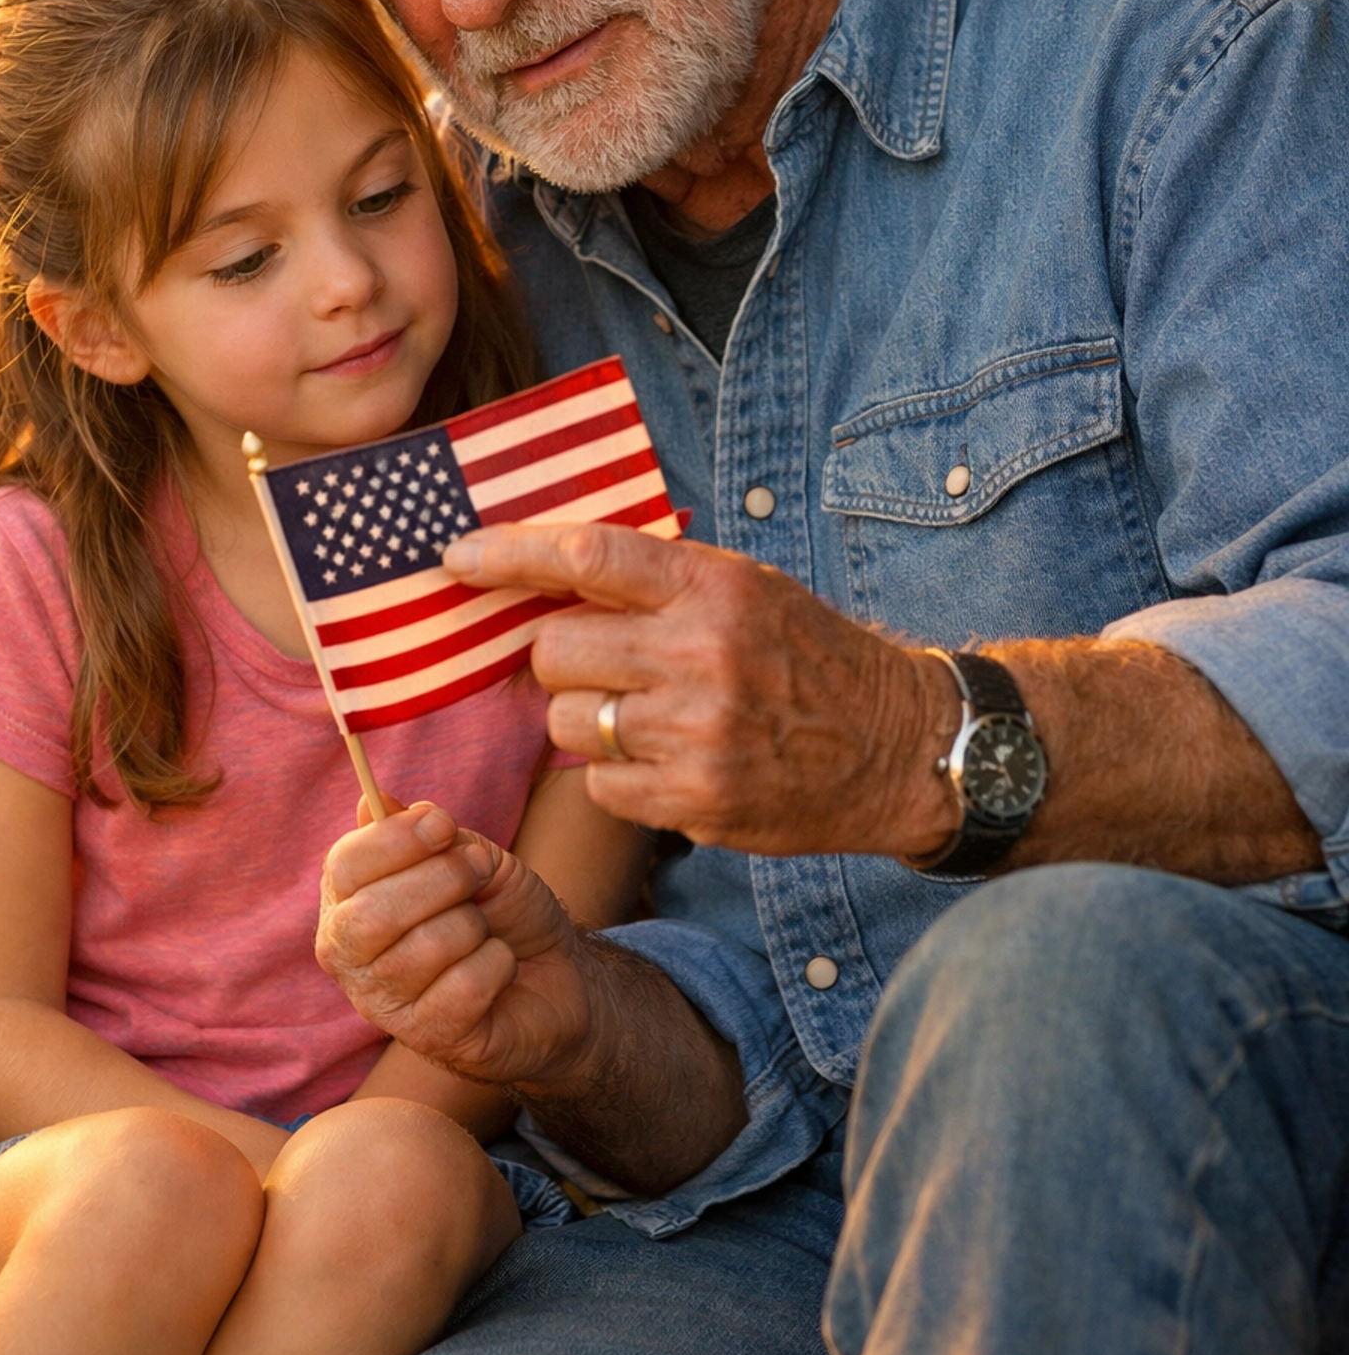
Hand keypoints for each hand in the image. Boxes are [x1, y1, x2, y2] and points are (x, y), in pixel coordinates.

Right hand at [317, 798, 594, 1089]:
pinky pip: (466, 986)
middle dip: (442, 880)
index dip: (394, 841)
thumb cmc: (501, 910)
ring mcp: (385, 1006)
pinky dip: (497, 964)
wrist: (557, 970)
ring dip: (476, 926)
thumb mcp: (471, 856)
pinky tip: (497, 968)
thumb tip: (374, 801)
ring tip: (487, 929)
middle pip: (372, 915)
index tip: (443, 823)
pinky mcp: (429, 1039)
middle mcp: (351, 959)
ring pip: (427, 948)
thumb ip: (424, 832)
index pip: (343, 868)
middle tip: (479, 870)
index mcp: (348, 903)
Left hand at [443, 524, 961, 857]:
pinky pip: (600, 786)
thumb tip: (544, 573)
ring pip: (570, 723)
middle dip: (560, 660)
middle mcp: (701, 654)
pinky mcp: (695, 800)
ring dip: (588, 721)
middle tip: (600, 667)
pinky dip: (618, 777)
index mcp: (713, 586)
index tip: (457, 558)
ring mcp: (696, 733)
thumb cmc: (808, 656)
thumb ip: (658, 580)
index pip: (585, 556)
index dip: (508, 554)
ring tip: (647, 718)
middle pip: (555, 651)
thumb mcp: (747, 588)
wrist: (896, 746)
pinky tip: (669, 763)